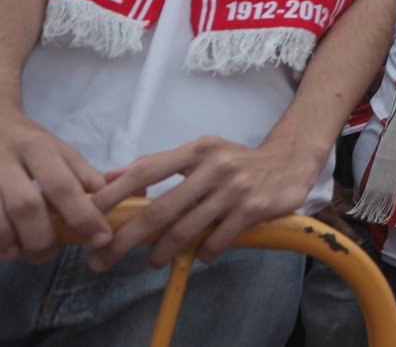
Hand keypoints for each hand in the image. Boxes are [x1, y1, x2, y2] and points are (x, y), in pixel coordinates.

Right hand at [0, 109, 109, 262]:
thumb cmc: (28, 142)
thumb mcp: (60, 151)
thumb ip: (89, 176)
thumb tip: (135, 194)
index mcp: (37, 148)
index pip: (64, 185)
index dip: (84, 216)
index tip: (101, 239)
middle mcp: (6, 160)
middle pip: (26, 207)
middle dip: (43, 238)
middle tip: (50, 254)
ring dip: (11, 244)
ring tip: (22, 252)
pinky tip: (4, 246)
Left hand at [87, 134, 318, 267]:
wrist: (290, 162)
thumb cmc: (238, 160)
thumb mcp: (200, 152)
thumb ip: (160, 164)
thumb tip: (111, 177)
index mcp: (196, 150)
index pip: (145, 170)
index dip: (114, 195)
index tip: (89, 216)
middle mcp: (214, 167)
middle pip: (159, 209)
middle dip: (125, 239)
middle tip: (103, 258)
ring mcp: (234, 189)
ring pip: (186, 230)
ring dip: (162, 251)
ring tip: (152, 262)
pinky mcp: (252, 210)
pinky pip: (217, 240)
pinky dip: (202, 253)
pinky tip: (198, 256)